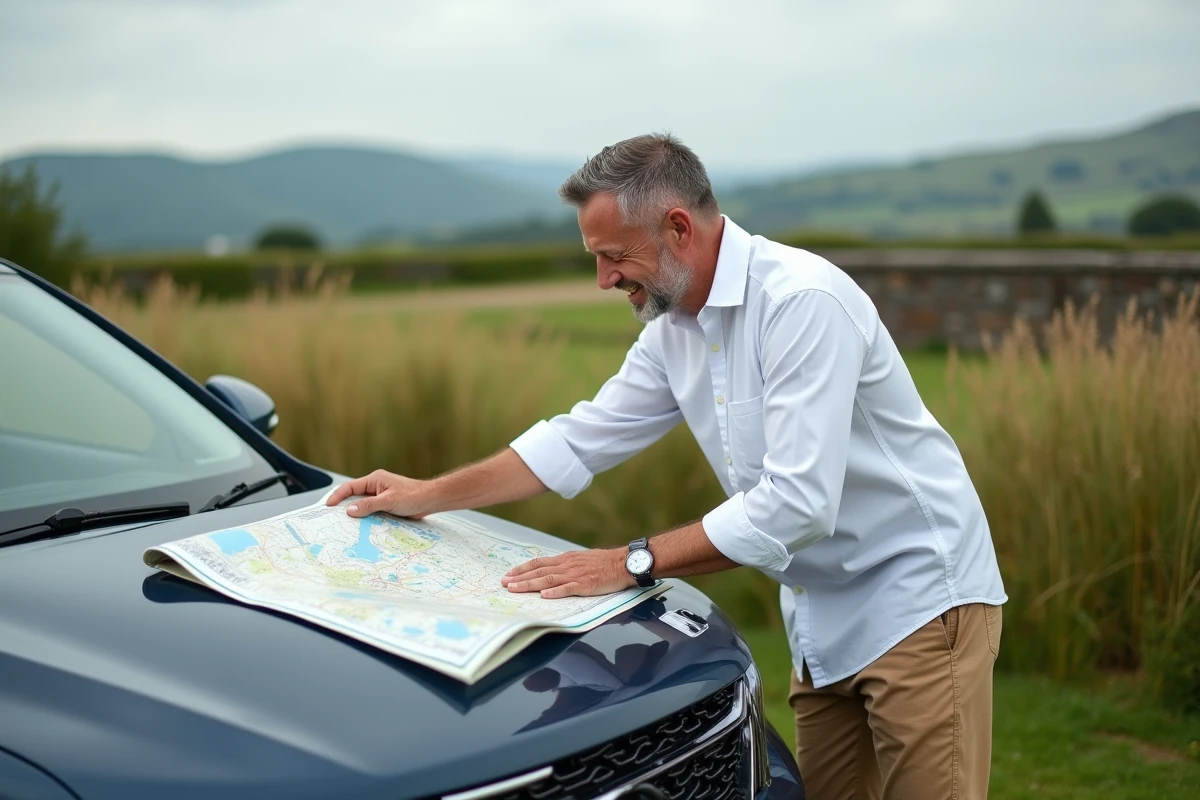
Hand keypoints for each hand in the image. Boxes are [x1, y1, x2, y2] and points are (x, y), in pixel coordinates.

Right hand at [325, 469, 431, 518]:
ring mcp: (381, 496)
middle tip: (332, 519)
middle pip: (354, 496)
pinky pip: (372, 512)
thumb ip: (369, 505)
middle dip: (343, 507)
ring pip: (363, 505)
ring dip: (356, 515)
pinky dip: (366, 519)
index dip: (337, 496)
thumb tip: (349, 510)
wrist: (431, 500)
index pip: (350, 487)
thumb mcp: (389, 501)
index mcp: (374, 479)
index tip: (327, 507)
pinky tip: (361, 528)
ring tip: (344, 526)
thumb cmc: (413, 496)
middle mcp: (376, 486)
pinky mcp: (386, 505)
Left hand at [501, 549, 634, 597]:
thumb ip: (567, 565)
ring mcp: (576, 575)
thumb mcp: (582, 559)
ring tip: (515, 589)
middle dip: (519, 578)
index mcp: (566, 559)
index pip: (539, 563)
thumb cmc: (605, 562)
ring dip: (529, 585)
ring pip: (548, 580)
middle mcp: (567, 565)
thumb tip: (552, 571)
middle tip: (504, 583)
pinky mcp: (586, 585)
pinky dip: (555, 592)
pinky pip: (568, 589)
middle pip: (539, 571)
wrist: (624, 562)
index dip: (522, 569)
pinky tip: (544, 596)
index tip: (509, 574)